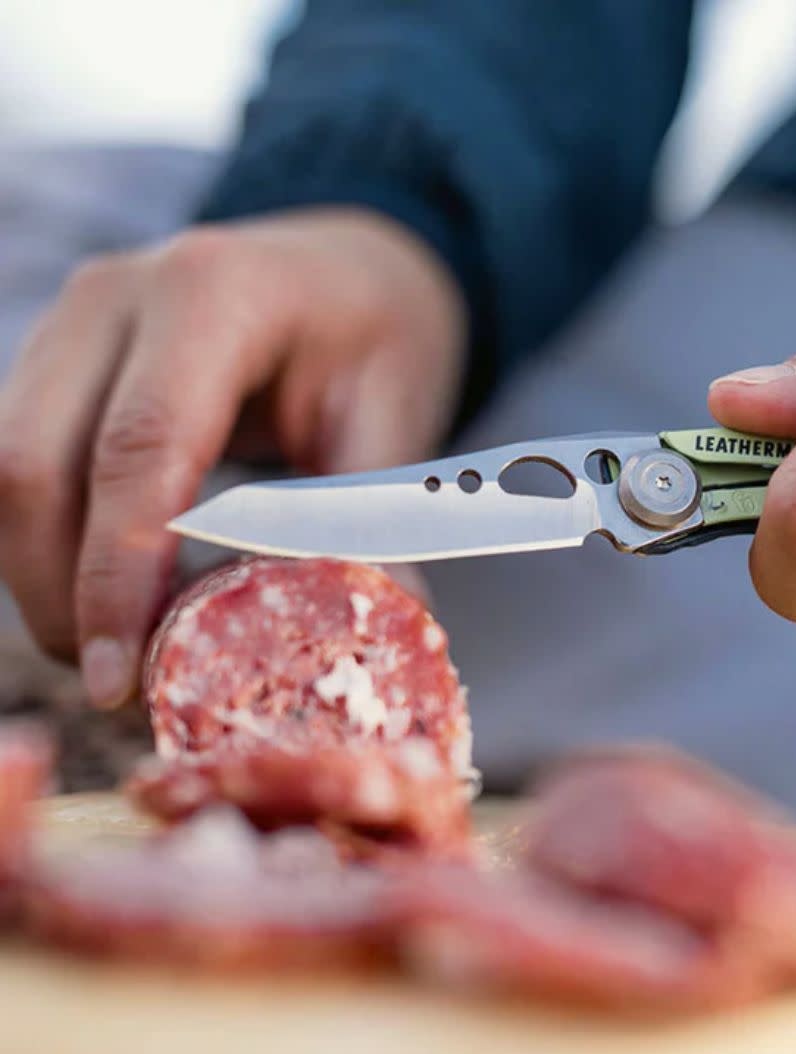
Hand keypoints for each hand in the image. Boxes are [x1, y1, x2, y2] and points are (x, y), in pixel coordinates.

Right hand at [0, 210, 464, 704]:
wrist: (352, 266)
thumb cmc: (378, 331)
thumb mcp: (394, 411)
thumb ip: (363, 516)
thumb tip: (370, 627)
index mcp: (213, 295)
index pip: (138, 447)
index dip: (117, 571)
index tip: (123, 670)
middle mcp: (118, 298)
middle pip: (36, 462)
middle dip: (58, 592)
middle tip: (117, 681)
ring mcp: (75, 321)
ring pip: (7, 466)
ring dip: (42, 573)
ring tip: (115, 647)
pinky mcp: (62, 357)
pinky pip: (24, 459)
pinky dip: (49, 539)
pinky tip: (109, 590)